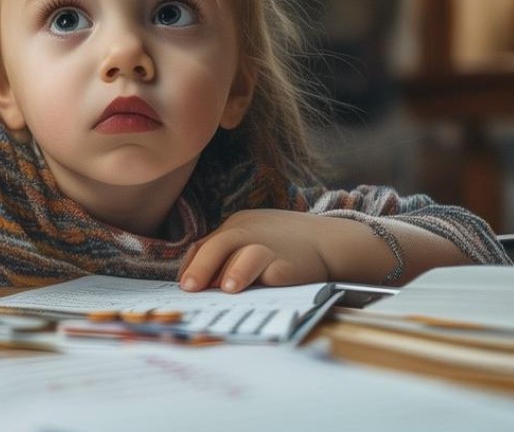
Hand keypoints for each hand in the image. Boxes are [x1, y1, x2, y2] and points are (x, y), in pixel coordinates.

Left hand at [178, 209, 353, 292]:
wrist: (328, 241)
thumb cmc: (284, 245)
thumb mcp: (253, 237)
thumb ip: (229, 252)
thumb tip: (201, 281)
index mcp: (237, 225)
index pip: (205, 244)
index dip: (191, 265)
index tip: (185, 286)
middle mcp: (250, 233)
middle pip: (219, 245)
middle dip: (201, 267)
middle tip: (189, 288)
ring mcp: (270, 247)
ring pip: (246, 253)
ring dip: (233, 270)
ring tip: (225, 288)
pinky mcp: (289, 263)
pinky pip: (273, 270)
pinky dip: (261, 278)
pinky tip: (252, 287)